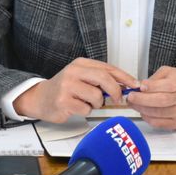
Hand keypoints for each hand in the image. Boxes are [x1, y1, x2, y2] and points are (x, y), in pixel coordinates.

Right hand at [12, 58, 136, 122]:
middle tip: (118, 99)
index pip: (108, 67)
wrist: (40, 98)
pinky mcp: (63, 101)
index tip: (134, 84)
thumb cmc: (65, 88)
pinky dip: (86, 111)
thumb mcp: (82, 77)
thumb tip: (125, 84)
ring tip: (87, 102)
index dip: (124, 77)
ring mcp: (67, 86)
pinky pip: (86, 108)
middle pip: (104, 78)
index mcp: (81, 64)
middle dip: (116, 90)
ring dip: (97, 104)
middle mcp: (74, 72)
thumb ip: (100, 78)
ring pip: (96, 96)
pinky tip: (77, 107)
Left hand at [124, 66, 175, 129]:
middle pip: (162, 101)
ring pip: (158, 113)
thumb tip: (141, 85)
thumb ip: (156, 77)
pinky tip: (142, 111)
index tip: (141, 86)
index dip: (153, 86)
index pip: (168, 85)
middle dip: (143, 99)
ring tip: (133, 104)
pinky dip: (147, 117)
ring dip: (142, 109)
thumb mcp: (171, 72)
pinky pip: (158, 123)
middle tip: (131, 97)